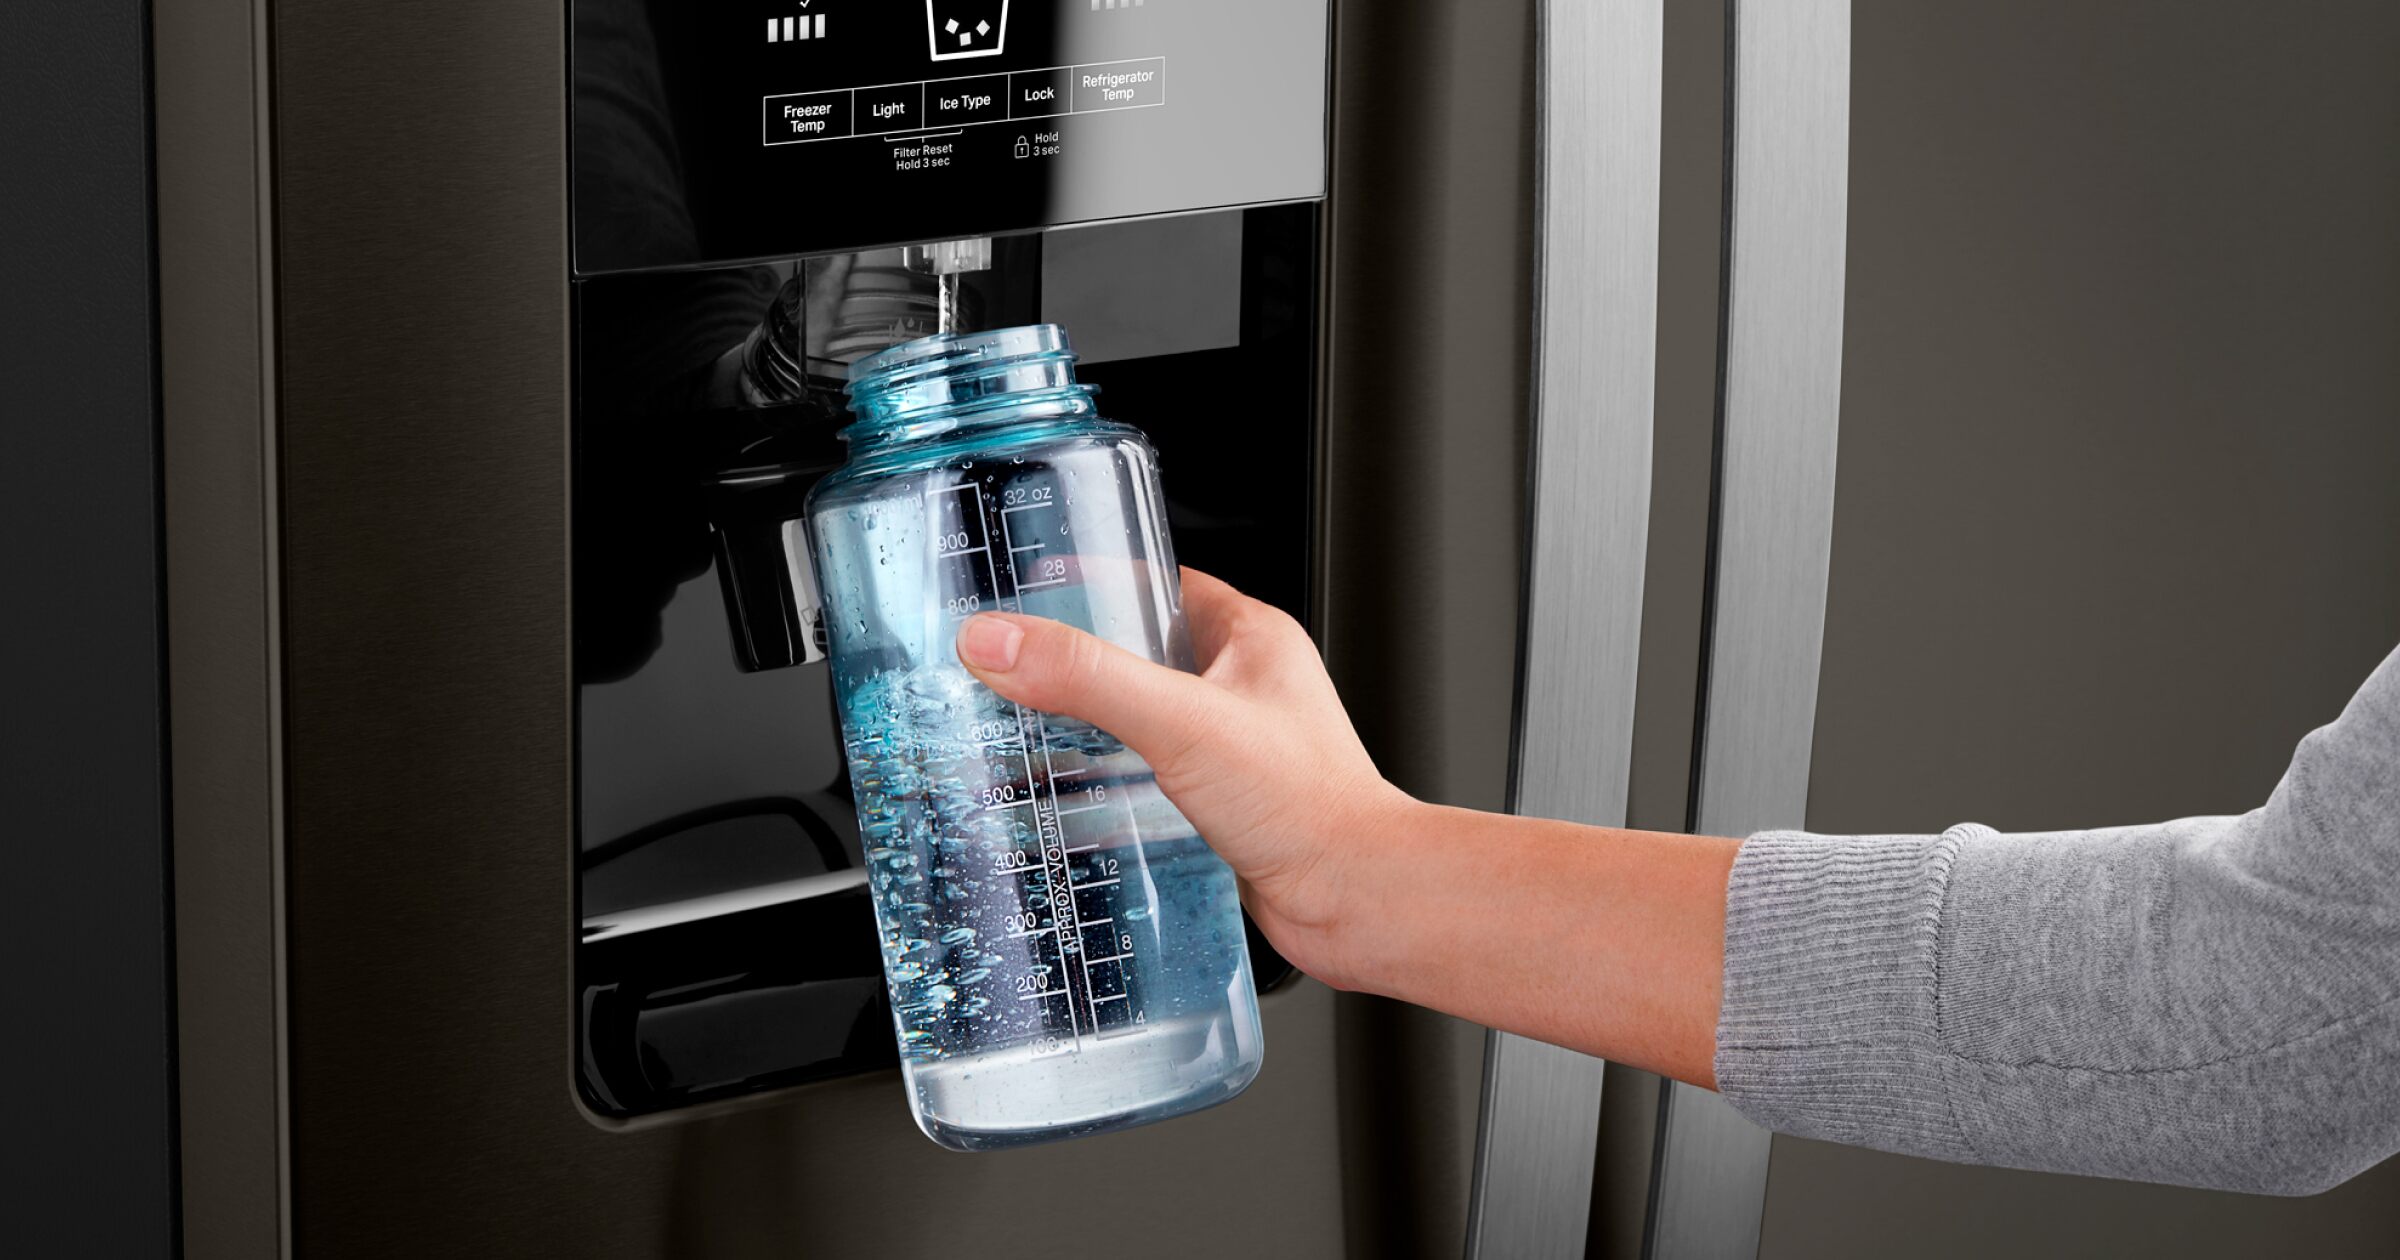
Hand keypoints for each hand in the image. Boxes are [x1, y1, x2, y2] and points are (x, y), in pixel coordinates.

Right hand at [954, 568, 1411, 983]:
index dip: (1092, 583)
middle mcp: (1243, 687)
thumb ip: (1087, 677)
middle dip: (1075, 664)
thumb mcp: (1181, 721)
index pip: (1157, 584)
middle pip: (1138, 656)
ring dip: (1086, 728)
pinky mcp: (1220, 806)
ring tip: (1023, 731)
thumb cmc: (1308, 805)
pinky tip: (1068, 801)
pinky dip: (1106, 786)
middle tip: (1010, 668)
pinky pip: (1149, 780)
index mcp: (1250, 637)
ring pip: (1140, 721)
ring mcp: (1232, 748)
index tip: (1029, 589)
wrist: (1355, 900)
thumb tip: (1000, 641)